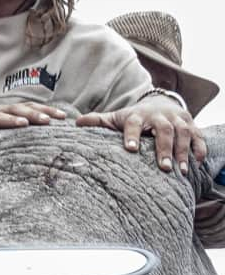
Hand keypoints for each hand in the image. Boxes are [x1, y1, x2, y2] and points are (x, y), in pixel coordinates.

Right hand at [0, 103, 66, 141]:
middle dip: (33, 114)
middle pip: (15, 109)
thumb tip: (40, 144)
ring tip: (23, 124)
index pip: (26, 109)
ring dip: (9, 119)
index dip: (45, 111)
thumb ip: (12, 136)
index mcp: (1, 114)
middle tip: (50, 121)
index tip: (64, 117)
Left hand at [76, 95, 204, 174]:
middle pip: (163, 129)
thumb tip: (75, 123)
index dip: (132, 135)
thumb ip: (98, 121)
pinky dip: (199, 148)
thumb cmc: (133, 118)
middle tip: (163, 167)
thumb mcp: (115, 118)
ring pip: (183, 133)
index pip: (133, 124)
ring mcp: (177, 120)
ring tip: (181, 170)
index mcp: (137, 116)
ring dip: (182, 151)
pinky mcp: (191, 125)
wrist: (159, 104)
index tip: (130, 149)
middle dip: (163, 148)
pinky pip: (198, 136)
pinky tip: (197, 163)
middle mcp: (158, 116)